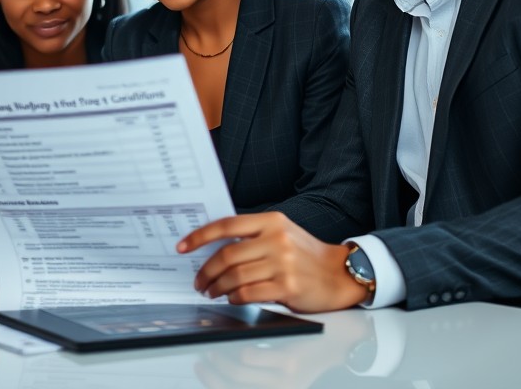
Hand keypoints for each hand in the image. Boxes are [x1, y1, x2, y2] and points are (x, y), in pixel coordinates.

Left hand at [177, 213, 368, 312]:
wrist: (338, 273)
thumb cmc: (305, 255)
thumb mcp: (281, 233)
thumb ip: (252, 236)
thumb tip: (213, 248)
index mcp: (271, 221)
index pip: (226, 225)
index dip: (199, 237)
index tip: (183, 247)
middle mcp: (276, 239)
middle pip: (227, 255)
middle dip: (206, 271)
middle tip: (199, 282)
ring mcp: (283, 263)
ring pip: (235, 276)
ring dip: (217, 287)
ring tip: (212, 292)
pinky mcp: (288, 286)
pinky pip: (249, 293)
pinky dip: (234, 298)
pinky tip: (232, 299)